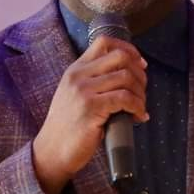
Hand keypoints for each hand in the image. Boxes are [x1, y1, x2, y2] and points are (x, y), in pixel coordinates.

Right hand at [31, 35, 148, 193]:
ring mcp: (83, 91)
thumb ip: (94, 80)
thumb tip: (129, 73)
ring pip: (126, 77)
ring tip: (140, 107)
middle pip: (121, 57)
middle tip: (143, 90)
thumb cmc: (69, 126)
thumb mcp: (75, 94)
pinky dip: (138, 107)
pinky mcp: (91, 108)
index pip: (104, 42)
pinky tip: (139, 116)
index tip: (140, 64)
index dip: (129, 49)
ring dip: (141, 93)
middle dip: (139, 73)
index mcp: (76, 69)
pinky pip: (125, 98)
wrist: (50, 152)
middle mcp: (78, 75)